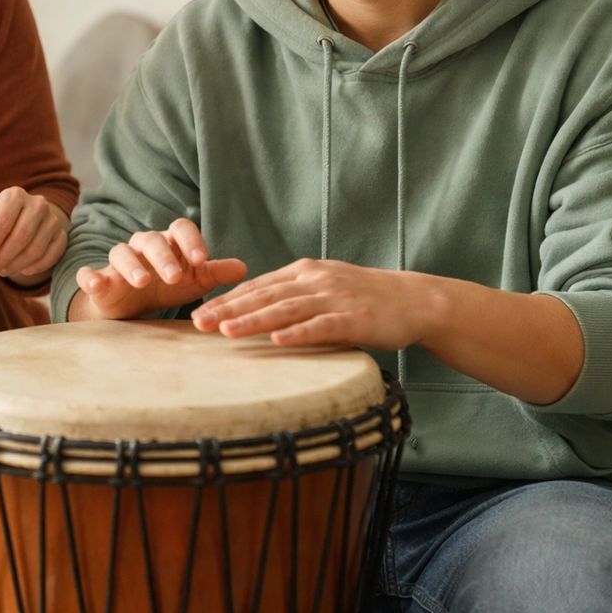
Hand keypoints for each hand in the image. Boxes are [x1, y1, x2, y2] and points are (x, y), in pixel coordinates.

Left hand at [0, 187, 67, 281]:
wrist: (28, 220)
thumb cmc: (1, 227)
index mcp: (13, 196)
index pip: (2, 222)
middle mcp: (37, 203)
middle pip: (21, 236)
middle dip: (2, 259)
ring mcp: (52, 219)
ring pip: (35, 249)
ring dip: (16, 265)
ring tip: (2, 271)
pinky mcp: (62, 235)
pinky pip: (50, 257)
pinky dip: (35, 268)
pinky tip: (22, 270)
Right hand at [74, 218, 246, 319]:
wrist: (131, 308)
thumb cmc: (167, 287)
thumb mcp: (194, 282)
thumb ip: (215, 274)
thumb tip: (244, 268)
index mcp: (169, 242)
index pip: (181, 229)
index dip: (191, 241)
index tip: (202, 260)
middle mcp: (143, 246)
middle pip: (151, 240)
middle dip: (163, 258)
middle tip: (175, 278)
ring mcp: (118, 262)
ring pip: (121, 253)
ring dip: (131, 265)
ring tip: (142, 281)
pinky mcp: (98, 280)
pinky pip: (88, 273)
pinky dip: (90, 277)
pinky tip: (96, 284)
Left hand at [190, 259, 434, 349]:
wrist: (414, 299)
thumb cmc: (364, 299)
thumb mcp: (324, 289)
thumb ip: (293, 297)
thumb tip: (255, 314)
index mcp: (305, 272)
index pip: (258, 285)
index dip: (227, 298)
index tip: (197, 311)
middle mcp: (315, 280)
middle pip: (264, 295)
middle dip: (228, 309)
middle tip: (198, 323)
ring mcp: (335, 298)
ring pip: (286, 309)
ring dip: (253, 320)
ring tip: (225, 331)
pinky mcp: (355, 318)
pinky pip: (322, 326)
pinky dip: (298, 333)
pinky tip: (277, 340)